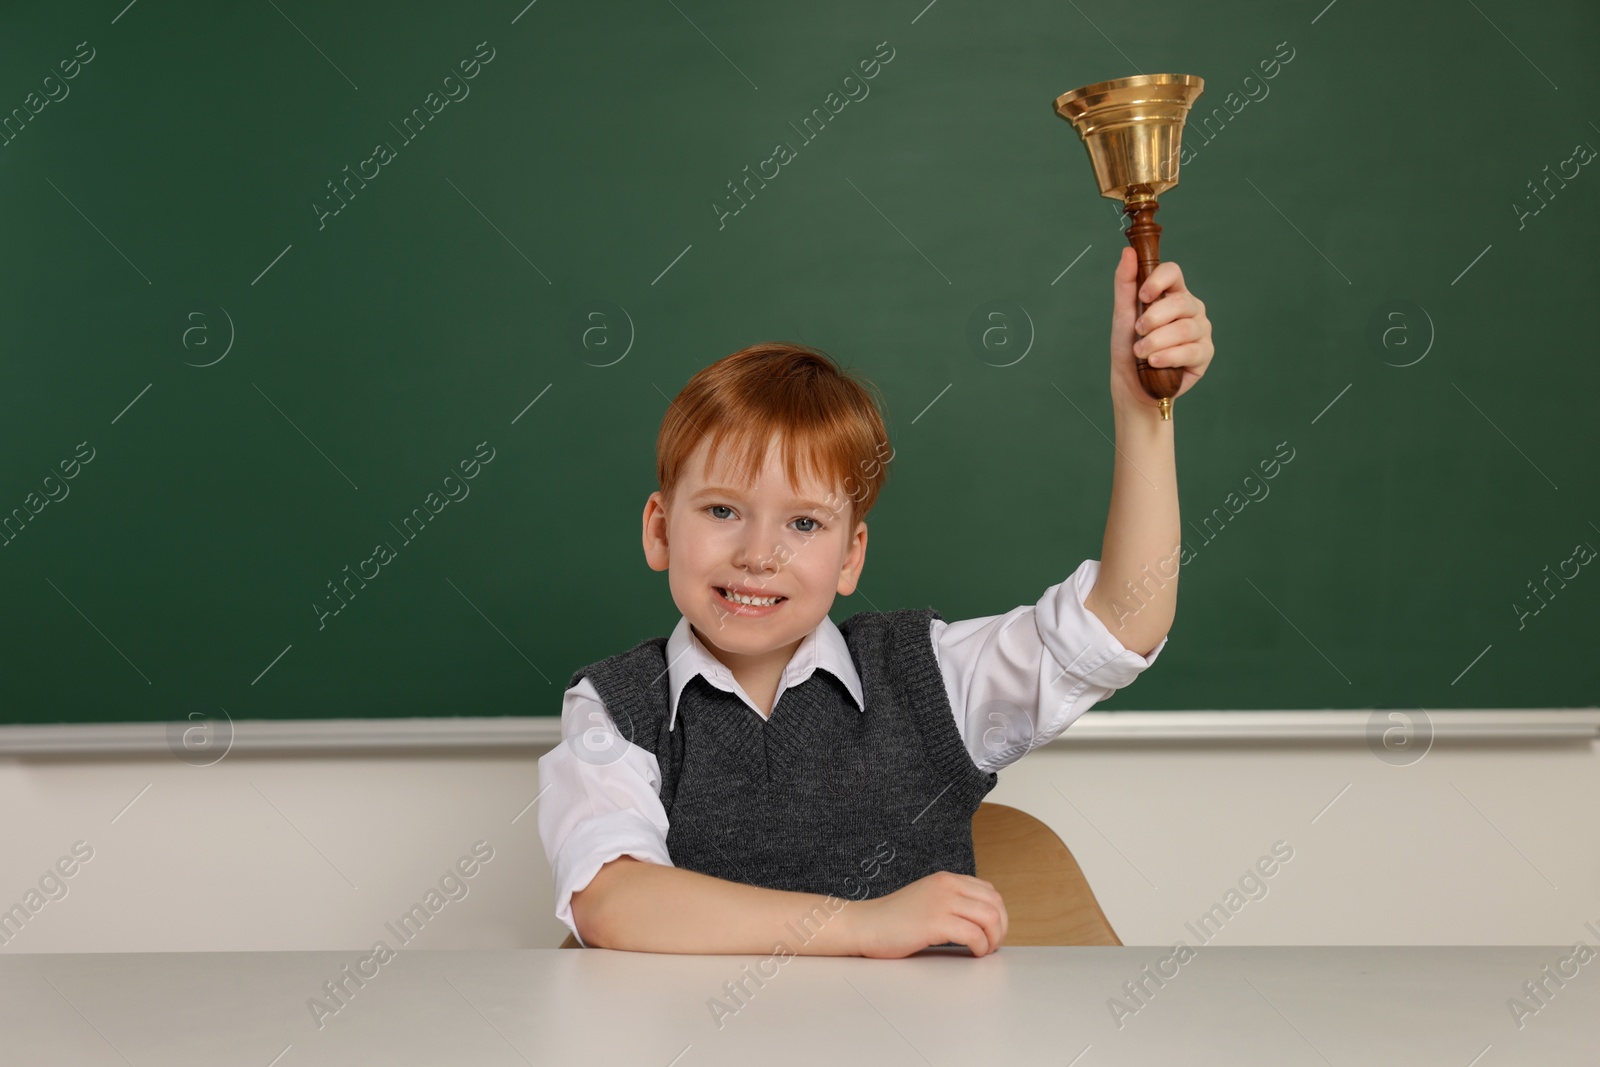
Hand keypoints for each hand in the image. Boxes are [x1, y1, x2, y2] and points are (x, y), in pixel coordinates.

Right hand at [850, 871, 1008, 957]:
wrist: (864, 925)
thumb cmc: (892, 919)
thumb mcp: (927, 898)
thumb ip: (950, 901)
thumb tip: (980, 919)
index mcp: (946, 879)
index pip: (989, 891)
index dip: (998, 915)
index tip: (992, 932)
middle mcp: (947, 886)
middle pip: (995, 904)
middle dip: (1001, 928)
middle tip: (992, 945)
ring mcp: (941, 902)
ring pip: (990, 918)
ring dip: (993, 939)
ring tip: (983, 951)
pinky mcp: (935, 922)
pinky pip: (974, 935)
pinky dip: (980, 947)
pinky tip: (972, 953)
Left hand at [1109, 246, 1213, 413]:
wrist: (1133, 385)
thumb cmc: (1129, 348)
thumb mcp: (1123, 315)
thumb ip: (1126, 284)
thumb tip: (1128, 253)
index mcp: (1172, 294)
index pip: (1174, 272)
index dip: (1159, 280)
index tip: (1143, 296)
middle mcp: (1191, 308)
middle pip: (1181, 301)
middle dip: (1154, 318)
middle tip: (1138, 332)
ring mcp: (1201, 330)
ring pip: (1185, 328)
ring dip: (1157, 342)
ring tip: (1141, 353)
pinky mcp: (1205, 354)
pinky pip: (1191, 350)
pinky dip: (1169, 357)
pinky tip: (1155, 363)